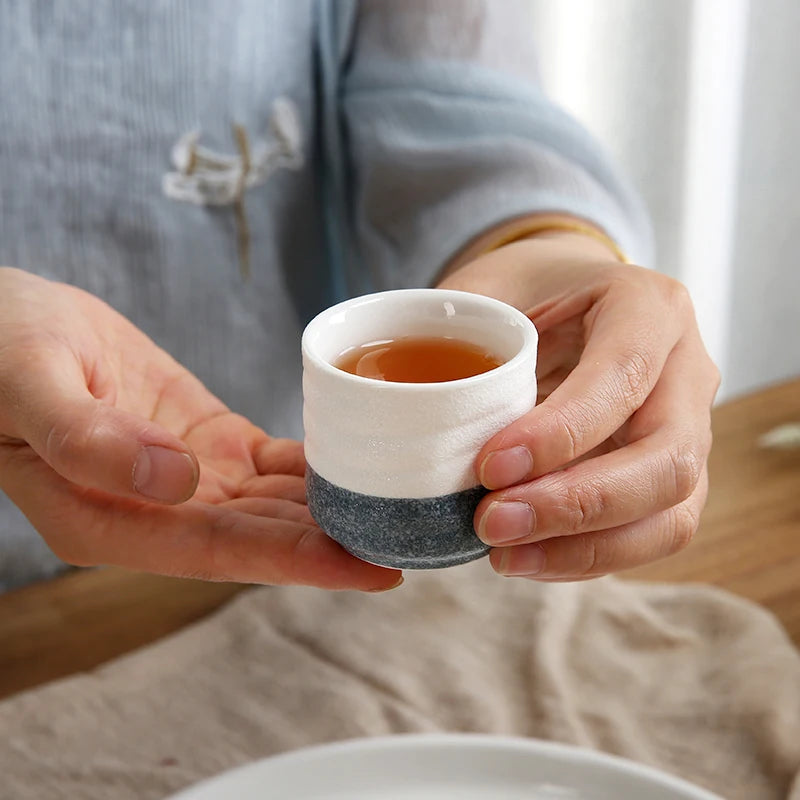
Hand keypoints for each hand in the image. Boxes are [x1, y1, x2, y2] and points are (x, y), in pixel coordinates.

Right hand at [0, 268, 400, 590]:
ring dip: (336, 509)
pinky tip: (360, 464)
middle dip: (339, 544)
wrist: (5, 323)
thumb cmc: (1, 354)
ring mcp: (186, 477)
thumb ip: (91, 441)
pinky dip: (313, 467)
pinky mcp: (204, 439)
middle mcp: (157, 510)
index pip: (222, 552)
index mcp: (111, 518)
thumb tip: (174, 482)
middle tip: (415, 543)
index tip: (373, 570)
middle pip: (263, 536)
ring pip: (274, 503)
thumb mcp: (33, 387)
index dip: (301, 562)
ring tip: (404, 510)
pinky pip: (269, 462)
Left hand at [438, 229, 719, 579]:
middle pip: (670, 460)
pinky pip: (650, 534)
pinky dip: (587, 557)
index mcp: (647, 306)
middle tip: (492, 523)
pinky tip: (526, 557)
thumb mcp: (489, 289)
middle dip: (578, 506)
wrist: (562, 297)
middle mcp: (685, 369)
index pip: (623, 374)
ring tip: (502, 555)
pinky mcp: (670, 476)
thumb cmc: (524, 292)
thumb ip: (457, 334)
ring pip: (672, 513)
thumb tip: (399, 415)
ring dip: (584, 548)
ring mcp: (688, 428)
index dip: (561, 432)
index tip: (490, 466)